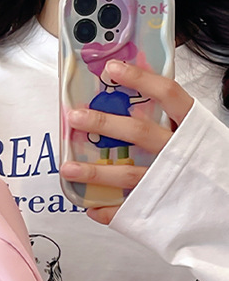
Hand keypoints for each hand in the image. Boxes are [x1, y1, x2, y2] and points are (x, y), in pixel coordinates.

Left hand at [60, 60, 193, 224]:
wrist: (227, 209)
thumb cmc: (209, 167)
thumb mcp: (198, 136)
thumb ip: (174, 122)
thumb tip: (138, 100)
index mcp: (192, 129)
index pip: (167, 95)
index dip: (140, 80)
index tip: (112, 69)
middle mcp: (179, 154)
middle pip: (138, 132)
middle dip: (103, 123)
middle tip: (75, 116)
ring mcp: (167, 183)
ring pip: (126, 175)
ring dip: (94, 171)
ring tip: (67, 167)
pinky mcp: (159, 210)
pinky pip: (127, 211)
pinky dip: (107, 210)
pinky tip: (90, 206)